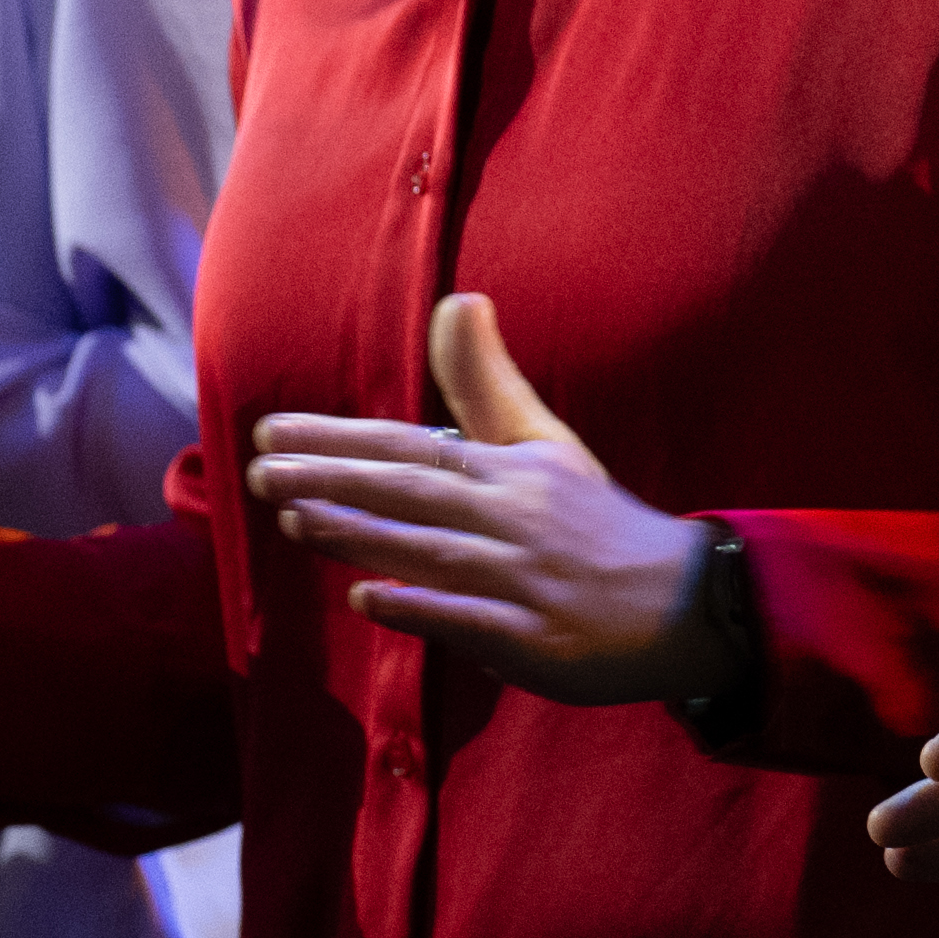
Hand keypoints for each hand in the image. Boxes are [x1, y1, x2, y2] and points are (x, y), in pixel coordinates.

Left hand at [241, 295, 734, 702]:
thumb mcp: (548, 445)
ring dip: (359, 535)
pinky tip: (365, 597)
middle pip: (411, 492)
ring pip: (430, 550)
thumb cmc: (598, 524)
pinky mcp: (533, 638)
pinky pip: (467, 619)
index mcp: (511, 470)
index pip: (411, 445)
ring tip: (292, 520)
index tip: (270, 432)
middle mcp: (513, 518)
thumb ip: (489, 383)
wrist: (681, 605)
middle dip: (331, 479)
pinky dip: (418, 606)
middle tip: (256, 472)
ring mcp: (523, 580)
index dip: (339, 439)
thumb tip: (458, 299)